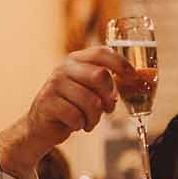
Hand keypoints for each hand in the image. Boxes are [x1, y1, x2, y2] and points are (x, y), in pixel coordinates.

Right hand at [0, 48, 122, 178]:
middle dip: (109, 97)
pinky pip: (76, 116)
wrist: (41, 126)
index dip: (121, 64)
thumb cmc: (71, 107)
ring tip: (89, 121)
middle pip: (100, 76)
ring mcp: (54, 84)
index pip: (102, 53)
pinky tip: (76, 124)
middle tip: (107, 109)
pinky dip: (81, 125)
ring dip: (95, 118)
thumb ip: (108, 84)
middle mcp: (65, 68)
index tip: (133, 77)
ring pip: (91, 101)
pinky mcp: (47, 102)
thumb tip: (136, 80)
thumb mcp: (90, 91)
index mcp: (77, 60)